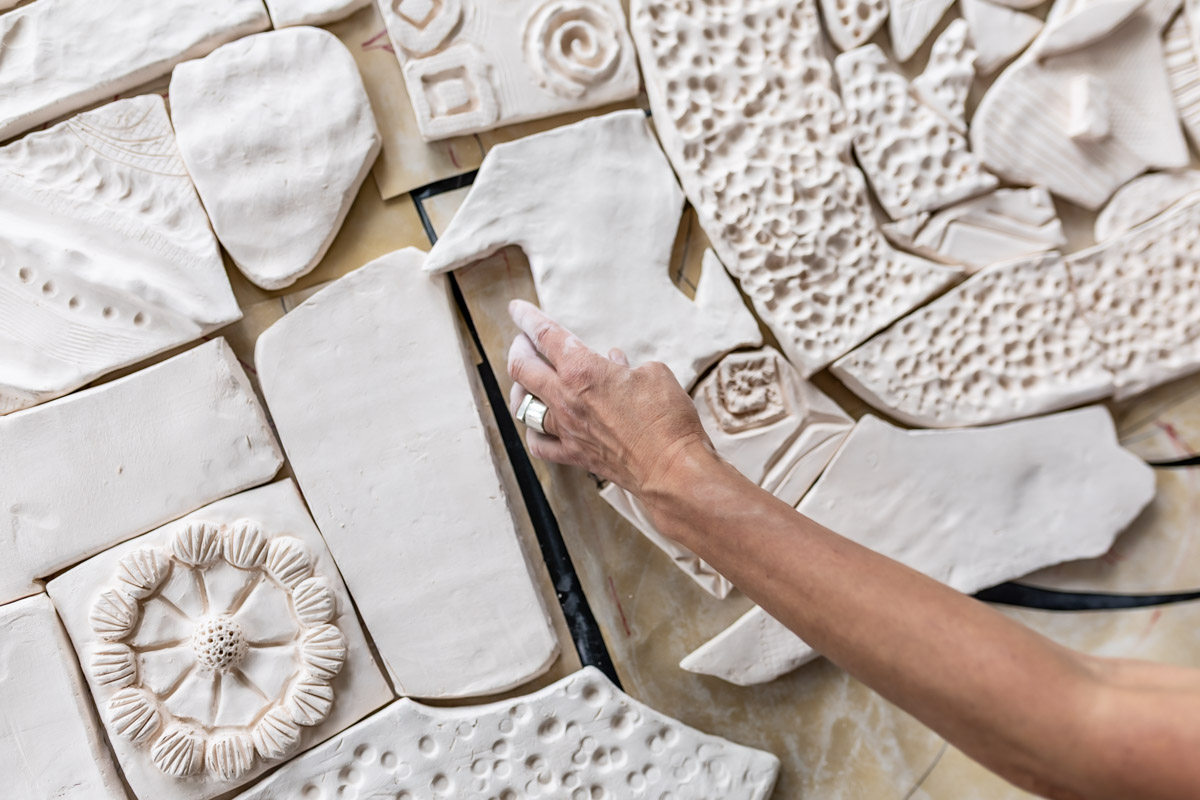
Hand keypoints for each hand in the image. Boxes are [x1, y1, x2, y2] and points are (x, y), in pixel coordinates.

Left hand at [505, 300, 716, 498]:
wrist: (672, 468)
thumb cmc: (667, 418)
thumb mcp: (654, 374)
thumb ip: (627, 367)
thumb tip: (616, 364)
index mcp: (583, 370)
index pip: (545, 336)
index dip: (527, 318)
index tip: (516, 309)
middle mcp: (566, 398)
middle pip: (522, 368)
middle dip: (518, 348)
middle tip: (523, 342)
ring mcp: (566, 429)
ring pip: (523, 406)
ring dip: (520, 389)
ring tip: (525, 382)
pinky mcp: (574, 455)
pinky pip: (539, 443)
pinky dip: (534, 431)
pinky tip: (539, 424)